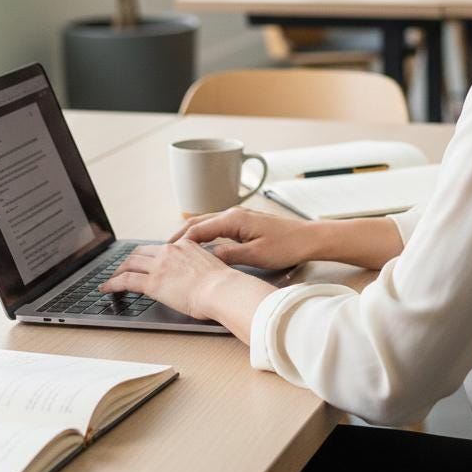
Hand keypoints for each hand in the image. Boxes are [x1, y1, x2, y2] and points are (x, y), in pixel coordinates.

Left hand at [99, 239, 231, 319]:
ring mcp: (160, 266)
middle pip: (141, 252)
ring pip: (130, 263)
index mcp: (185, 246)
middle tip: (122, 269)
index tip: (144, 261)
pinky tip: (106, 289)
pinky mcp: (153, 283)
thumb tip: (198, 277)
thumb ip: (200, 267)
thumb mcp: (211, 267)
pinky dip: (113, 284)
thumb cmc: (223, 284)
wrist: (222, 289)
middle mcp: (170, 251)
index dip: (148, 255)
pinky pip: (126, 280)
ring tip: (112, 279)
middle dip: (129, 260)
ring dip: (118, 271)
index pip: (160, 248)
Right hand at [169, 206, 318, 269]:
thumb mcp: (255, 255)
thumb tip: (206, 258)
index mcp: (234, 219)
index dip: (181, 241)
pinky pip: (218, 226)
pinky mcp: (245, 223)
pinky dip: (205, 233)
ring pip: (208, 223)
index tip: (167, 253)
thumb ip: (229, 255)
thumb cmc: (286, 246)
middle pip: (199, 222)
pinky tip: (201, 244)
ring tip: (176, 248)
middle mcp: (234, 214)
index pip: (199, 229)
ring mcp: (240, 217)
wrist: (308, 238)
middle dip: (180, 234)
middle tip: (163, 249)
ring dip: (192, 233)